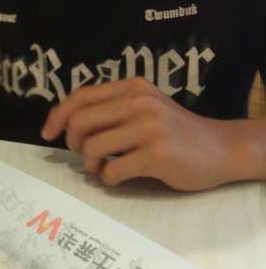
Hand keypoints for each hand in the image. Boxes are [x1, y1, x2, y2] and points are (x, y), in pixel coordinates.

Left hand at [41, 77, 265, 190]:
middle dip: (73, 144)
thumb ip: (113, 109)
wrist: (220, 149)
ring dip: (90, 166)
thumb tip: (67, 123)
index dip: (57, 117)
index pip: (80, 96)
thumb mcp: (146, 108)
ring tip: (104, 168)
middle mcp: (139, 102)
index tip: (48, 134)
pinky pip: (111, 171)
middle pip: (79, 122)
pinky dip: (110, 180)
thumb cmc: (175, 133)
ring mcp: (148, 127)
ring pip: (91, 149)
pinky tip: (122, 177)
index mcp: (133, 88)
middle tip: (86, 156)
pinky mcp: (155, 154)